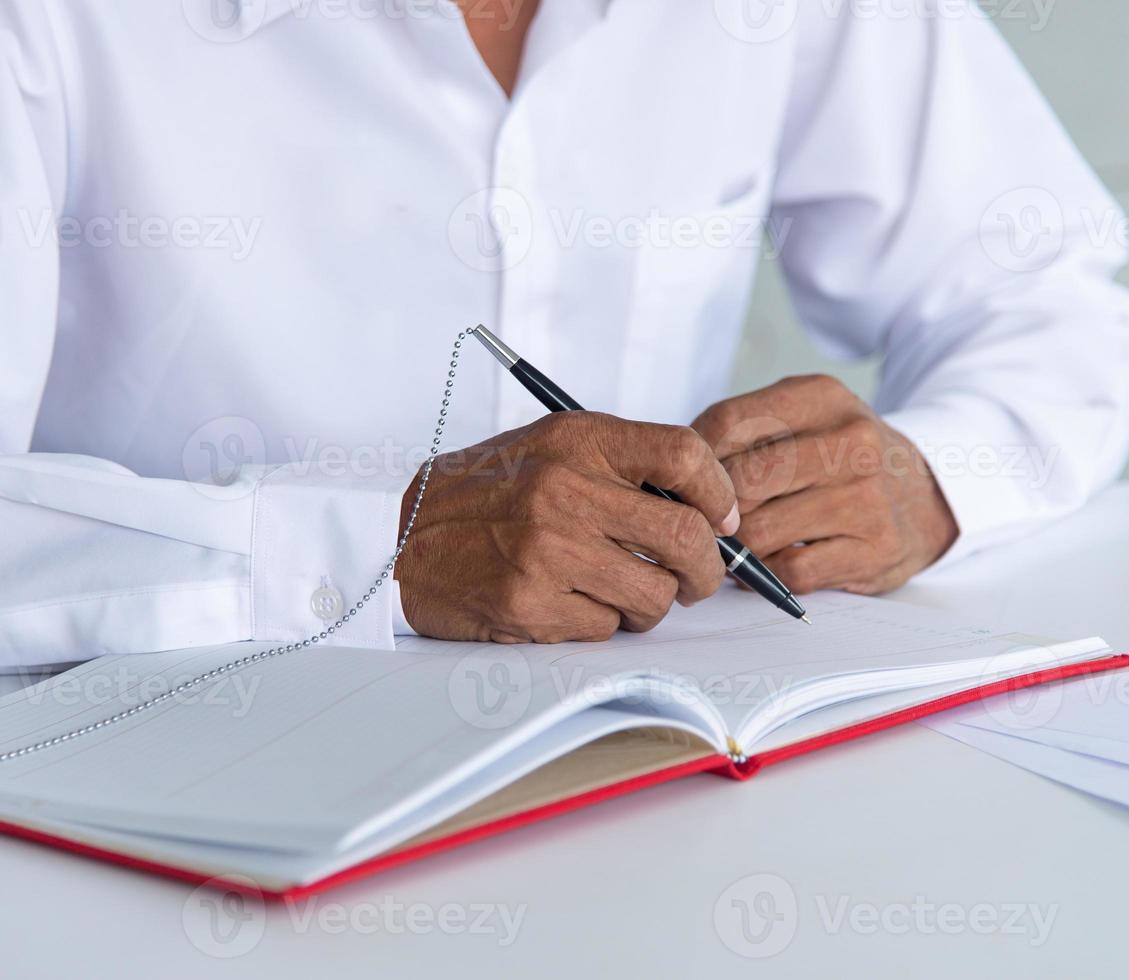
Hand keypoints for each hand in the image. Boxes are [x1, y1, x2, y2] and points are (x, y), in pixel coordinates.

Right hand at [395, 412, 740, 642]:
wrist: (404, 541)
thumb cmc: (489, 496)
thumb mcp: (551, 451)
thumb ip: (621, 467)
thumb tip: (707, 508)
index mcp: (576, 441)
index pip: (683, 454)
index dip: (720, 492)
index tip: (724, 519)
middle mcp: (563, 490)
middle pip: (685, 535)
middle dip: (707, 569)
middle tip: (698, 579)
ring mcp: (546, 550)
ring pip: (654, 594)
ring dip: (651, 604)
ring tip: (623, 593)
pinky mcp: (530, 604)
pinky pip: (606, 628)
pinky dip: (601, 624)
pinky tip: (572, 604)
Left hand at [691, 375, 957, 594]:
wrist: (927, 493)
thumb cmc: (842, 457)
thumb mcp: (802, 418)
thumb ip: (741, 431)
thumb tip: (672, 471)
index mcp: (822, 398)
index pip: (727, 423)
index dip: (695, 459)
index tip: (688, 478)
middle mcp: (852, 442)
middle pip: (740, 482)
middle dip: (712, 508)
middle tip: (707, 519)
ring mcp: (867, 498)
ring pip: (759, 532)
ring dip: (737, 546)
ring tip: (736, 542)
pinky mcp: (876, 550)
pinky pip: (790, 571)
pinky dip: (768, 574)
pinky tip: (772, 560)